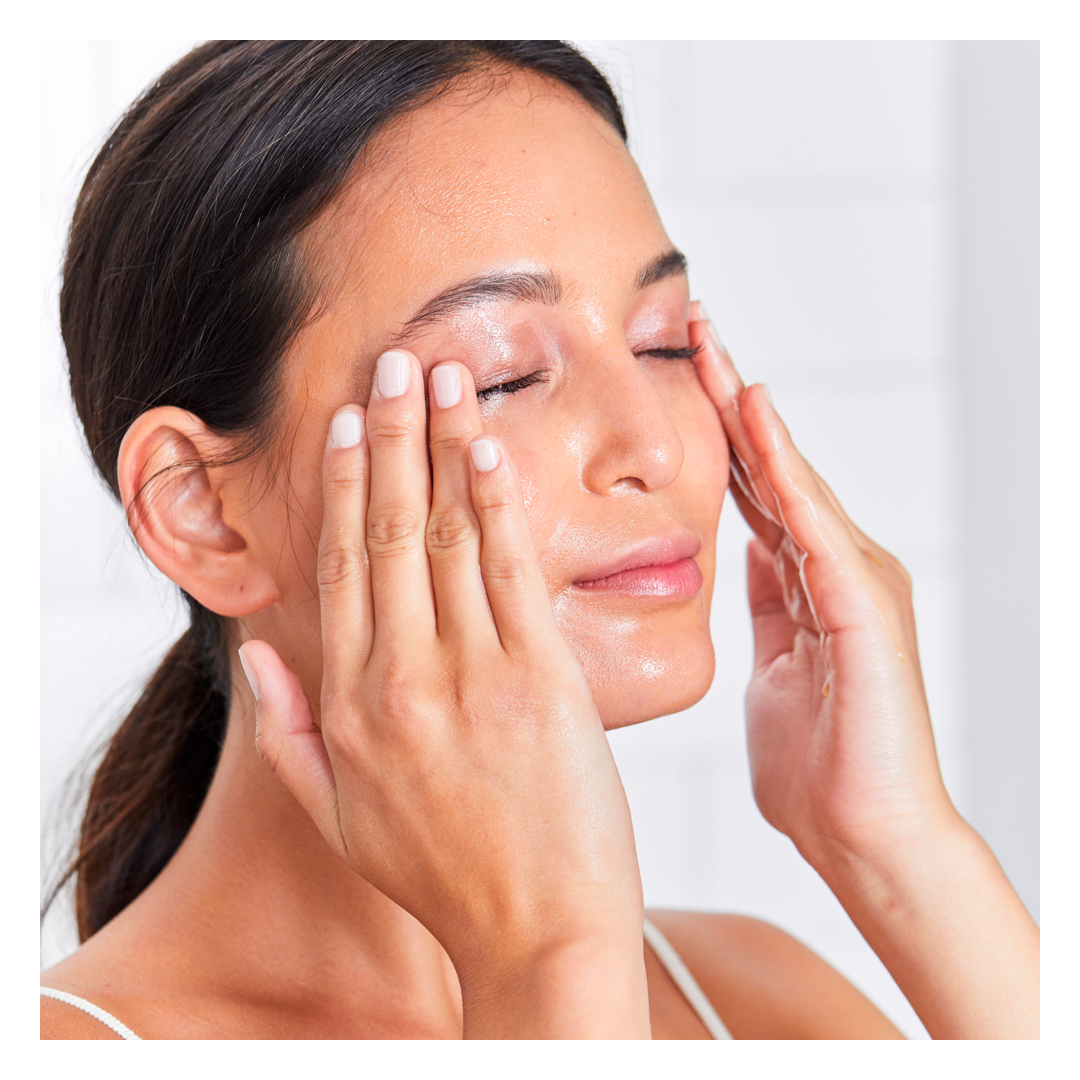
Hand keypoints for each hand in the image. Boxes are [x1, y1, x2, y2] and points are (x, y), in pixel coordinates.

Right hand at [239, 351, 647, 1037]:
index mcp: (350, 707)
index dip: (339, 490)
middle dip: (388, 441)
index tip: (344, 426)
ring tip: (441, 379)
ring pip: (445, 540)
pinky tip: (490, 451)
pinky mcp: (542, 685)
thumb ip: (290, 732)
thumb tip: (257, 655)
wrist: (541, 932)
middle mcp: (402, 682)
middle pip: (385, 535)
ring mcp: (472, 680)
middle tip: (390, 364)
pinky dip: (498, 507)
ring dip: (442, 450)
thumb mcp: (339, 817)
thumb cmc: (444, 875)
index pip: (339, 571)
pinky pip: (513, 576)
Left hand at [687, 305, 954, 864]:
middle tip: (691, 325)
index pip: (752, 489)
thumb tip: (741, 564)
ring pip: (791, 476)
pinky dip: (783, 467)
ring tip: (711, 345)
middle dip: (727, 395)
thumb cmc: (815, 766)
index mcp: (803, 583)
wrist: (864, 836)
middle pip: (770, 465)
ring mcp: (853, 579)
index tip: (673, 373)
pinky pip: (812, 521)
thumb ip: (763, 613)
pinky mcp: (861, 605)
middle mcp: (831, 566)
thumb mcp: (769, 671)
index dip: (715, 432)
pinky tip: (754, 415)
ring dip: (748, 411)